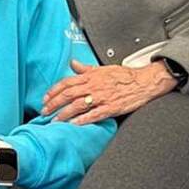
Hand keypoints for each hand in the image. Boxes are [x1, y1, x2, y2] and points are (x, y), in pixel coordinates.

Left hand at [42, 60, 175, 124]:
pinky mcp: (112, 107)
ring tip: (55, 121)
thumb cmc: (124, 76)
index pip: (67, 82)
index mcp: (91, 76)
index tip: (45, 98)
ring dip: (64, 113)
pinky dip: (83, 120)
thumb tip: (73, 63)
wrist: (144, 81)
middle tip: (45, 111)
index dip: (54, 91)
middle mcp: (94, 86)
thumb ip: (86, 68)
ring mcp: (103, 97)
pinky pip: (94, 114)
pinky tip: (74, 125)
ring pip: (78, 105)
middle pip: (69, 94)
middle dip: (54, 103)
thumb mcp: (102, 68)